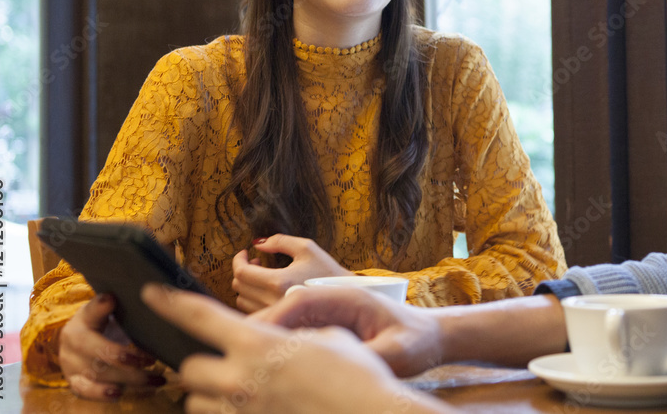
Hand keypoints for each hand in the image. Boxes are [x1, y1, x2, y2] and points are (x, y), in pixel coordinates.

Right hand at [57, 293, 163, 399]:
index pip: (92, 312)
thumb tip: (120, 295)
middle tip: (152, 360)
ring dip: (128, 379)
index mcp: (82, 320)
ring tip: (156, 380)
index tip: (111, 300)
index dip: (101, 307)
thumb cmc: (101, 323)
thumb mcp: (106, 309)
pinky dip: (102, 394)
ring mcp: (71, 365)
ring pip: (98, 374)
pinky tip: (120, 393)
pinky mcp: (74, 382)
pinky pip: (86, 391)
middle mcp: (72, 343)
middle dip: (126, 358)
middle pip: (98, 352)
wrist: (80, 341)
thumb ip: (110, 305)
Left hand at [141, 284, 450, 413]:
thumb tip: (282, 341)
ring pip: (197, 405)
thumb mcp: (326, 339)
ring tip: (236, 389)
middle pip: (189, 370)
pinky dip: (228, 413)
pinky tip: (251, 405)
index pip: (200, 316)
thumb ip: (292, 336)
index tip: (152, 292)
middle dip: (200, 365)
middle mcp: (240, 381)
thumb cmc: (356, 375)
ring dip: (209, 395)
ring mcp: (243, 413)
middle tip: (221, 361)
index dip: (171, 301)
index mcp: (257, 345)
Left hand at [231, 234, 353, 312]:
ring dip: (247, 286)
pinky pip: (252, 312)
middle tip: (256, 262)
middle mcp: (272, 301)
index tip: (244, 252)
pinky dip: (253, 299)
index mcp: (278, 282)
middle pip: (239, 287)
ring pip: (242, 301)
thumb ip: (279, 241)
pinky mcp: (278, 322)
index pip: (242, 273)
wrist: (346, 298)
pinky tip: (267, 290)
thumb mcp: (307, 248)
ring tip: (263, 275)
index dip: (238, 260)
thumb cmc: (328, 271)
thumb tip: (257, 243)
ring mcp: (274, 315)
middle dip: (243, 270)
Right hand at [252, 285, 444, 376]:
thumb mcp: (397, 352)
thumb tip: (339, 363)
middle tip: (238, 352)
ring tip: (248, 364)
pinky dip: (281, 346)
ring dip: (268, 337)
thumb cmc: (415, 341)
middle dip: (262, 326)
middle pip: (286, 307)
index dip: (274, 316)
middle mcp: (333, 300)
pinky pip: (296, 332)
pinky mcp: (326, 327)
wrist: (428, 337)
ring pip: (286, 320)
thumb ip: (367, 355)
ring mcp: (327, 313)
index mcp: (349, 297)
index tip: (253, 337)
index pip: (302, 299)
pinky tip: (270, 370)